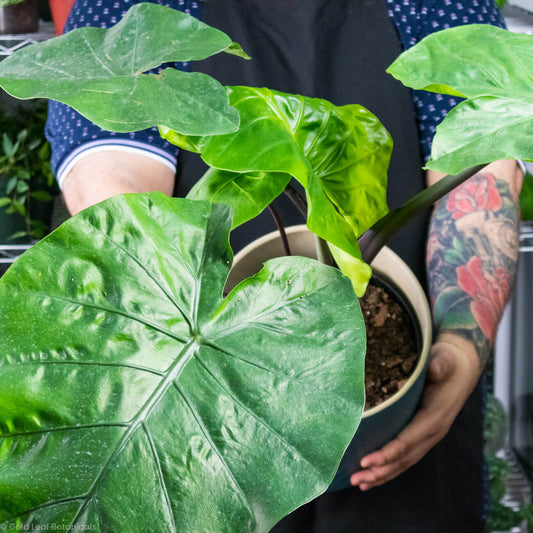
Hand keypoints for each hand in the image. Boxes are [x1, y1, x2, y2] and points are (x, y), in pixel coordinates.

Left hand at [350, 334, 480, 489]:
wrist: (462, 367)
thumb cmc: (448, 362)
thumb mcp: (444, 359)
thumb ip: (440, 364)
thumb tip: (435, 370)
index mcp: (435, 417)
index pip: (407, 441)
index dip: (387, 452)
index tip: (366, 460)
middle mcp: (433, 432)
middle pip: (404, 458)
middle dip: (380, 470)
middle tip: (355, 477)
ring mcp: (429, 437)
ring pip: (404, 462)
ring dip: (382, 474)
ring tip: (359, 482)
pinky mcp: (423, 436)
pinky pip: (406, 457)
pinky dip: (390, 469)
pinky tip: (373, 477)